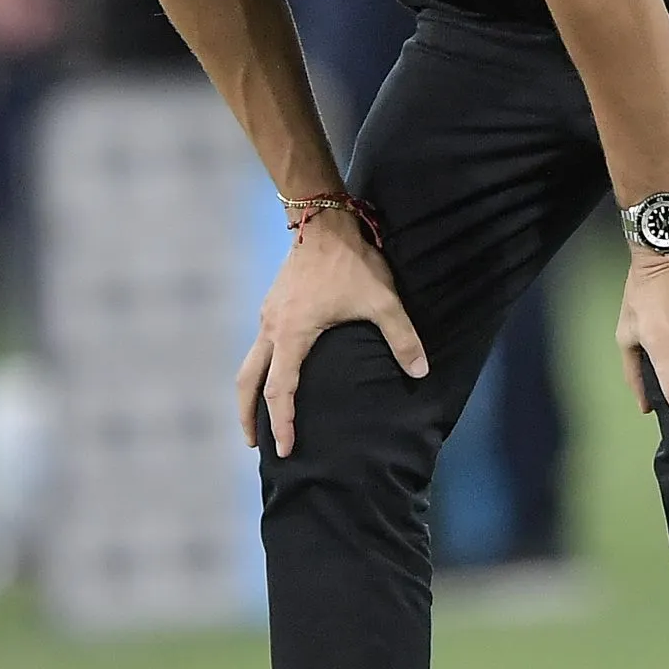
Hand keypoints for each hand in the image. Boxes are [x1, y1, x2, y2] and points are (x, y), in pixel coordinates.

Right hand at [238, 208, 426, 457]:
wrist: (323, 219)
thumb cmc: (350, 261)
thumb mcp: (382, 299)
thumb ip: (402, 337)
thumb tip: (421, 371)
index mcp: (292, 334)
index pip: (280, 390)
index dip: (282, 423)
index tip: (285, 449)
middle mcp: (272, 328)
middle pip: (247, 382)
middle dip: (248, 416)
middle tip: (252, 444)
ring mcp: (268, 315)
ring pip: (249, 363)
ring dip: (250, 393)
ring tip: (258, 417)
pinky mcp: (272, 305)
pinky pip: (258, 347)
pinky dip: (259, 370)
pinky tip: (275, 374)